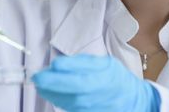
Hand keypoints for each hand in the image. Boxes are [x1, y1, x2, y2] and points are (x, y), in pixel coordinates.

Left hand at [32, 54, 159, 111]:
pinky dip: (58, 100)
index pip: (82, 73)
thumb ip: (82, 63)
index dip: (66, 69)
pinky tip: (49, 93)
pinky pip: (70, 108)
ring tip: (40, 84)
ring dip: (50, 93)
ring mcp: (94, 107)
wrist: (131, 100)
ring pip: (69, 102)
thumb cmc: (115, 78)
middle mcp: (99, 93)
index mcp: (104, 76)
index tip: (52, 64)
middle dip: (52, 83)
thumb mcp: (104, 63)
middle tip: (37, 77)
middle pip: (73, 89)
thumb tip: (58, 65)